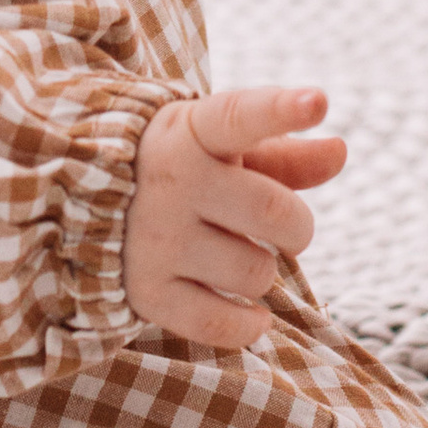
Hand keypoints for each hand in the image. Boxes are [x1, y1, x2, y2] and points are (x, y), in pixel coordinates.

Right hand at [122, 85, 345, 348]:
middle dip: (297, 227)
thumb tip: (340, 152)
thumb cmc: (183, 169)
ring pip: (255, 273)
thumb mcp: (223, 149)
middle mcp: (171, 182)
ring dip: (266, 272)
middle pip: (274, 213)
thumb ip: (284, 154)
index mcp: (193, 132)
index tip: (318, 100)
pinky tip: (253, 317)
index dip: (281, 110)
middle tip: (287, 228)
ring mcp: (155, 239)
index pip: (240, 117)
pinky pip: (220, 323)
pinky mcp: (146, 291)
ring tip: (243, 257)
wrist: (86, 201)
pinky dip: (247, 326)